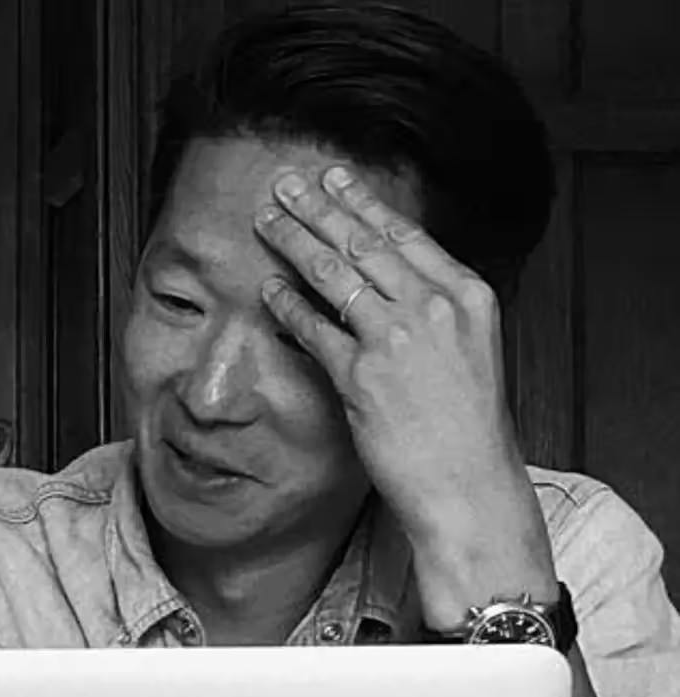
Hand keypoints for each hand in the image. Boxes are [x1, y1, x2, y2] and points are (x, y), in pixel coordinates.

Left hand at [253, 166, 556, 624]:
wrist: (468, 482)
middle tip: (281, 183)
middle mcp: (434, 308)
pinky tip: (267, 288)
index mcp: (467, 294)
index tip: (333, 176)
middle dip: (316, 207)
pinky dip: (286, 303)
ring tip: (265, 220)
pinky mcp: (362, 375)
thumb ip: (434, 310)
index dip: (362, 200)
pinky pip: (313, 327)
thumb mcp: (468, 349)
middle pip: (362, 242)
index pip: (404, 233)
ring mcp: (397, 339)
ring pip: (333, 274)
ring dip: (293, 241)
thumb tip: (392, 279)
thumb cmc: (465, 424)